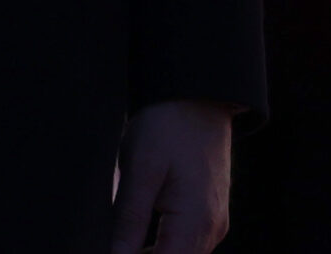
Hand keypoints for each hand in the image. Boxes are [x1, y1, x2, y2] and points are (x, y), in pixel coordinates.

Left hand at [109, 99, 232, 253]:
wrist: (198, 93)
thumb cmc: (168, 124)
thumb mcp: (140, 170)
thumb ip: (129, 223)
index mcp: (195, 222)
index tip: (115, 251)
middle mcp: (212, 229)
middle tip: (116, 243)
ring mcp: (215, 222)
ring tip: (124, 243)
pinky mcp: (211, 214)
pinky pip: (188, 246)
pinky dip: (164, 249)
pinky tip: (139, 241)